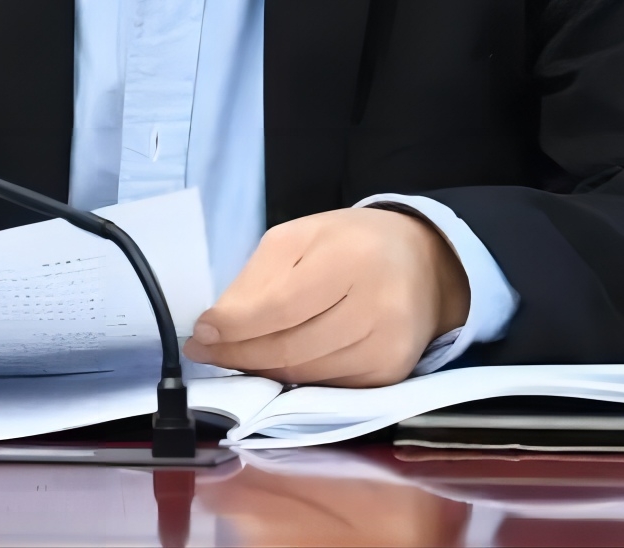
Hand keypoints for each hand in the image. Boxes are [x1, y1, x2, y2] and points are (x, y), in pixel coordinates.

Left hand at [182, 207, 468, 386]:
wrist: (422, 264)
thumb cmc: (351, 243)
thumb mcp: (300, 237)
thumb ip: (258, 278)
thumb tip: (216, 325)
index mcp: (350, 258)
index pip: (281, 306)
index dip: (236, 326)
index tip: (201, 333)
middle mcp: (376, 306)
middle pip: (290, 348)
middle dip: (239, 353)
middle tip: (206, 351)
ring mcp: (387, 347)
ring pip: (304, 375)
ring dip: (260, 370)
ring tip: (234, 356)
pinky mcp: (391, 374)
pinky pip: (326, 388)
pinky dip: (292, 381)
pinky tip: (273, 366)